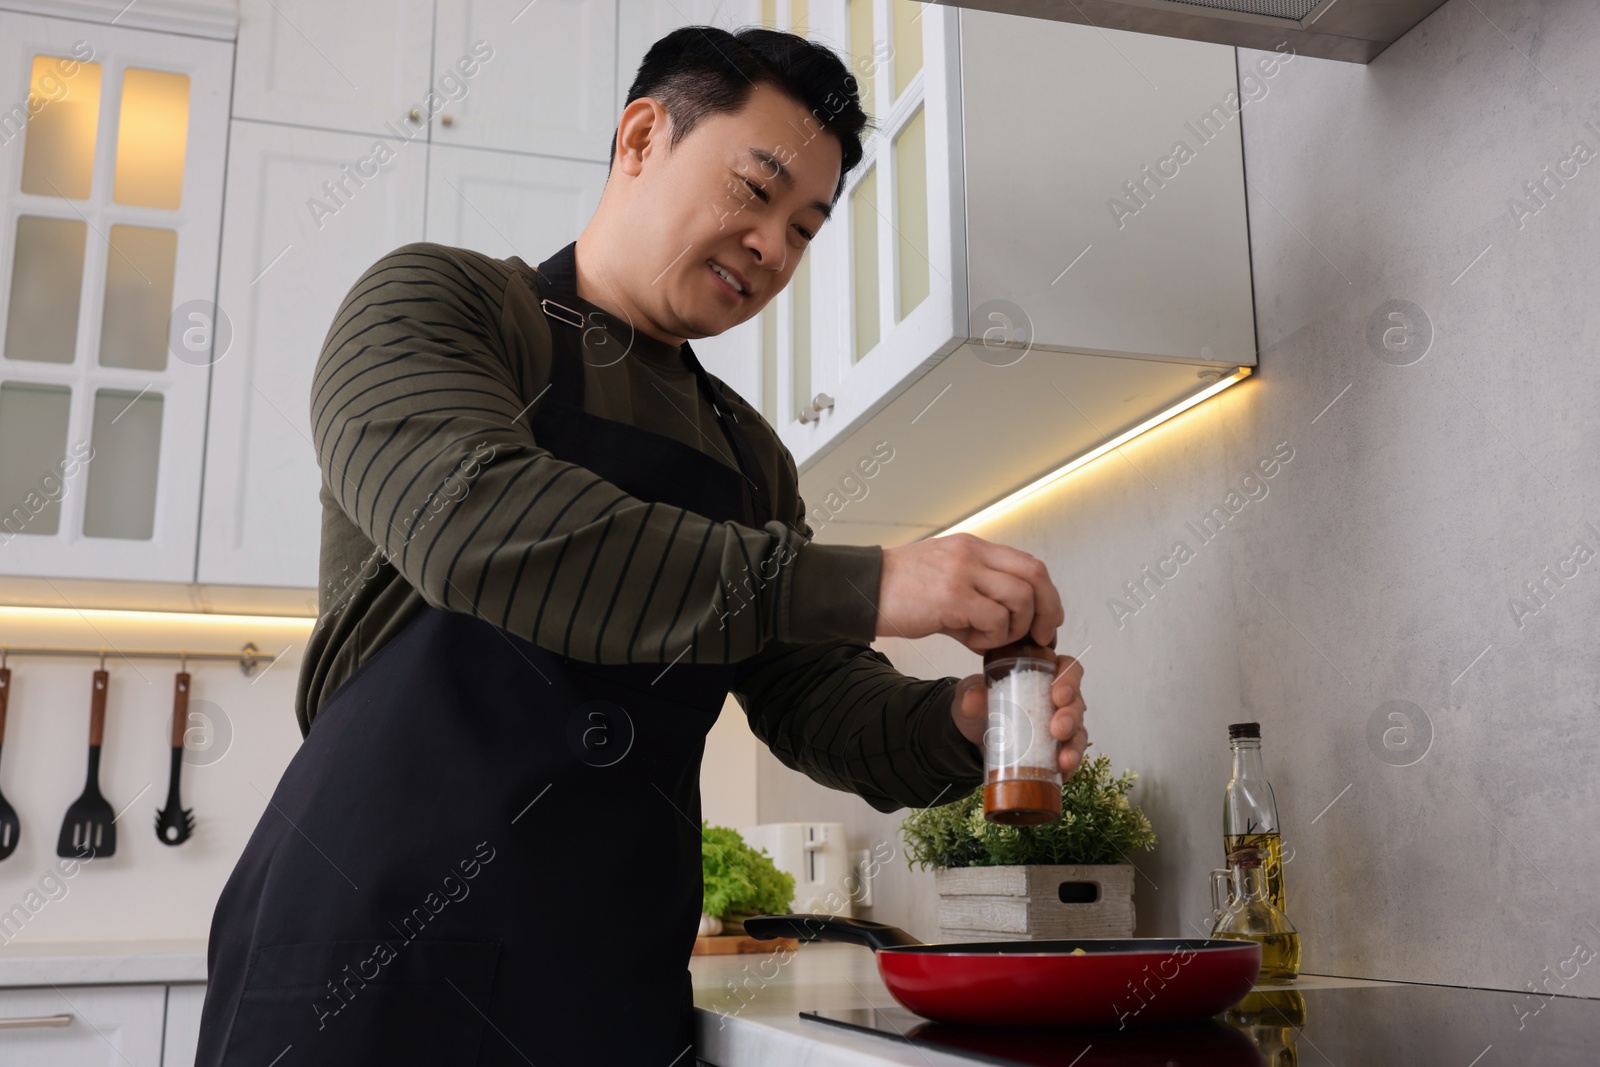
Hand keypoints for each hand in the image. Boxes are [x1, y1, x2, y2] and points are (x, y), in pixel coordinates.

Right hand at [877, 533, 1063, 651]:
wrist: (863, 589)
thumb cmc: (899, 589)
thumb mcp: (945, 576)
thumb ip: (978, 592)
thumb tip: (1006, 622)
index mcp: (974, 547)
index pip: (1029, 563)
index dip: (1047, 594)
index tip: (1046, 619)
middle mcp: (972, 554)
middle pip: (1035, 575)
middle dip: (1046, 611)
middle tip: (1038, 636)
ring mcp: (963, 573)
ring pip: (1020, 598)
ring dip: (1015, 627)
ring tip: (992, 639)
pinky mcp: (952, 597)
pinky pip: (995, 620)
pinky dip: (993, 638)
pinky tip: (972, 641)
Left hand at [950, 653, 1087, 776]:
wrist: (972, 738)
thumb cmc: (980, 707)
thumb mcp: (971, 696)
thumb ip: (971, 695)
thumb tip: (974, 699)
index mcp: (1042, 676)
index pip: (1067, 668)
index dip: (1069, 679)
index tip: (1058, 695)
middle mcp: (1057, 699)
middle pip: (1076, 702)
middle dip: (1071, 716)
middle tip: (1058, 729)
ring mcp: (1060, 725)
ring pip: (1078, 731)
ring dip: (1074, 745)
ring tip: (1064, 760)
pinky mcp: (1056, 749)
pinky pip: (1070, 755)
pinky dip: (1069, 764)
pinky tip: (1063, 773)